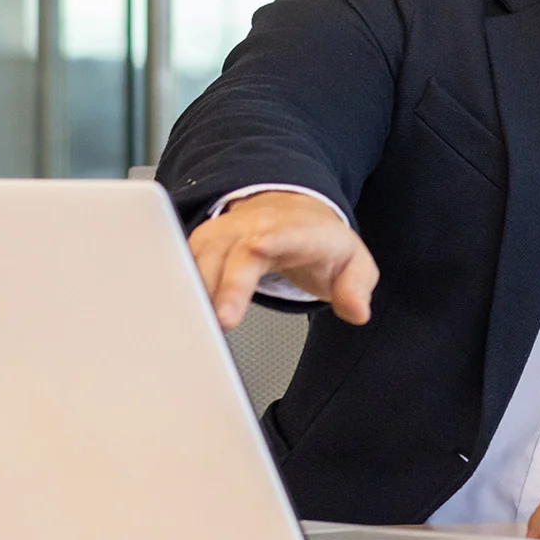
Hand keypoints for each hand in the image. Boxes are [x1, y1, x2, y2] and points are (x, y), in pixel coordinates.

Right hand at [186, 191, 378, 329]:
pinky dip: (182, 286)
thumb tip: (357, 311)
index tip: (259, 248)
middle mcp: (258, 224)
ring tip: (197, 326)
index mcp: (299, 230)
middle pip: (236, 251)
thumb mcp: (354, 263)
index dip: (270, 240)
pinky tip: (181, 311)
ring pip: (204, 255)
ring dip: (198, 290)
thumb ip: (357, 287)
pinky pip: (186, 260)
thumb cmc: (320, 243)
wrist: (294, 213)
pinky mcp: (205, 241)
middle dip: (227, 284)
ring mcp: (228, 230)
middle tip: (222, 321)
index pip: (283, 232)